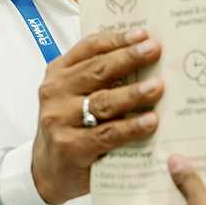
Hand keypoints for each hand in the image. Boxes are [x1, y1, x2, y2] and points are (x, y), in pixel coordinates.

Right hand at [31, 28, 164, 204]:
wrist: (48, 170)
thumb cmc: (70, 126)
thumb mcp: (75, 95)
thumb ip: (99, 77)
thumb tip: (144, 56)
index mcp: (59, 72)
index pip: (89, 47)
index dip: (118, 39)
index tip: (143, 34)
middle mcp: (56, 92)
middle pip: (98, 70)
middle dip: (129, 58)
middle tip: (155, 50)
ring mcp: (60, 119)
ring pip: (103, 102)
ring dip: (134, 93)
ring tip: (158, 86)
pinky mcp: (71, 147)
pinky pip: (107, 133)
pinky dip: (131, 127)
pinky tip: (150, 121)